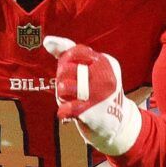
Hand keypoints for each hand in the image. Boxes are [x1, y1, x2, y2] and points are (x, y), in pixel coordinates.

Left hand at [44, 35, 142, 156]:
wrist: (118, 124)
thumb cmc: (98, 92)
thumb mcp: (91, 69)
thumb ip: (69, 53)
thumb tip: (47, 41)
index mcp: (106, 62)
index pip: (75, 51)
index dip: (66, 61)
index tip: (70, 71)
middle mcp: (105, 76)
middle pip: (65, 69)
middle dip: (61, 79)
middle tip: (69, 88)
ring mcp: (98, 94)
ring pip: (63, 87)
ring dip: (61, 96)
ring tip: (68, 99)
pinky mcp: (92, 113)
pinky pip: (65, 108)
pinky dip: (63, 112)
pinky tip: (68, 113)